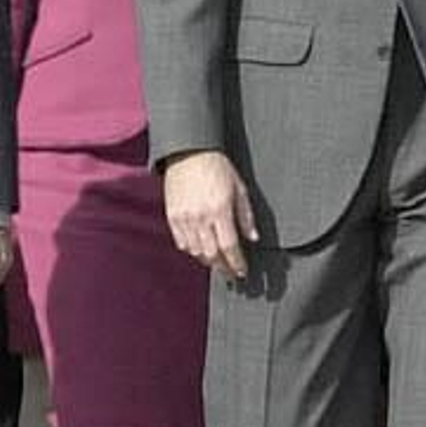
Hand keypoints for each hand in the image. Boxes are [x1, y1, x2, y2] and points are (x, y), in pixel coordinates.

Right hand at [164, 150, 256, 282]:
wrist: (189, 152)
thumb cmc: (217, 167)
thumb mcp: (239, 188)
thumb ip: (246, 216)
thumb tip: (253, 238)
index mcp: (220, 210)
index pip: (230, 247)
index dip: (237, 263)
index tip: (242, 271)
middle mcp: (201, 217)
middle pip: (212, 255)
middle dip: (224, 268)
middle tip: (231, 274)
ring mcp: (184, 218)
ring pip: (196, 252)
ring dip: (209, 261)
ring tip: (218, 263)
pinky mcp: (172, 216)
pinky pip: (182, 243)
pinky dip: (192, 251)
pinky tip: (200, 250)